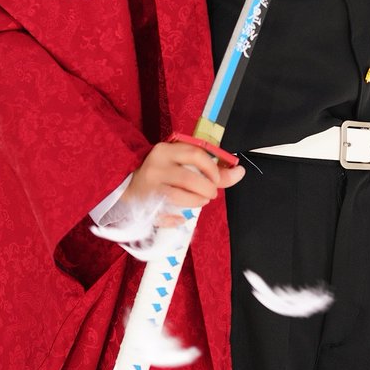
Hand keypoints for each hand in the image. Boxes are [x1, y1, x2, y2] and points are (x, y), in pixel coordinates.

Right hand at [127, 140, 244, 227]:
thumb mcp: (183, 164)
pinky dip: (177, 219)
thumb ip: (213, 170)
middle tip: (211, 194)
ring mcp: (149, 186)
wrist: (128, 185)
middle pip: (190, 179)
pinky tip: (181, 218)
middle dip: (207, 190)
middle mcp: (156, 166)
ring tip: (200, 201)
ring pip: (180, 198)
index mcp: (165, 150)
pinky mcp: (144, 205)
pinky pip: (166, 216)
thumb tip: (241, 172)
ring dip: (196, 202)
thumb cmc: (164, 172)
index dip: (212, 169)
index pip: (196, 154)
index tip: (216, 180)